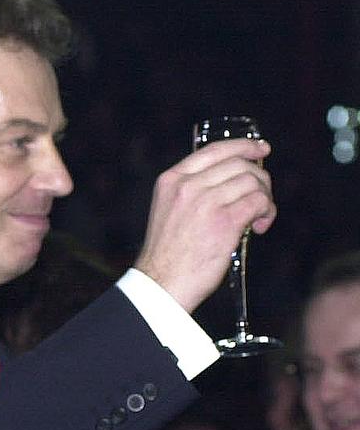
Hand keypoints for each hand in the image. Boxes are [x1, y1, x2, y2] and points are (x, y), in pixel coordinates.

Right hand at [134, 138, 274, 311]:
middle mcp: (188, 186)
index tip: (261, 149)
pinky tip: (259, 227)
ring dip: (265, 198)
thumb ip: (192, 191)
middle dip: (259, 179)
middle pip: (239, 164)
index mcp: (172, 180)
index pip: (215, 150)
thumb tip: (232, 181)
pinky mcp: (225, 221)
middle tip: (262, 199)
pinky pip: (259, 202)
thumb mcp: (169, 210)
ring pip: (253, 182)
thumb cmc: (168, 255)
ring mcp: (206, 202)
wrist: (161, 283)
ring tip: (259, 218)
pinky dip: (267, 212)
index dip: (243, 146)